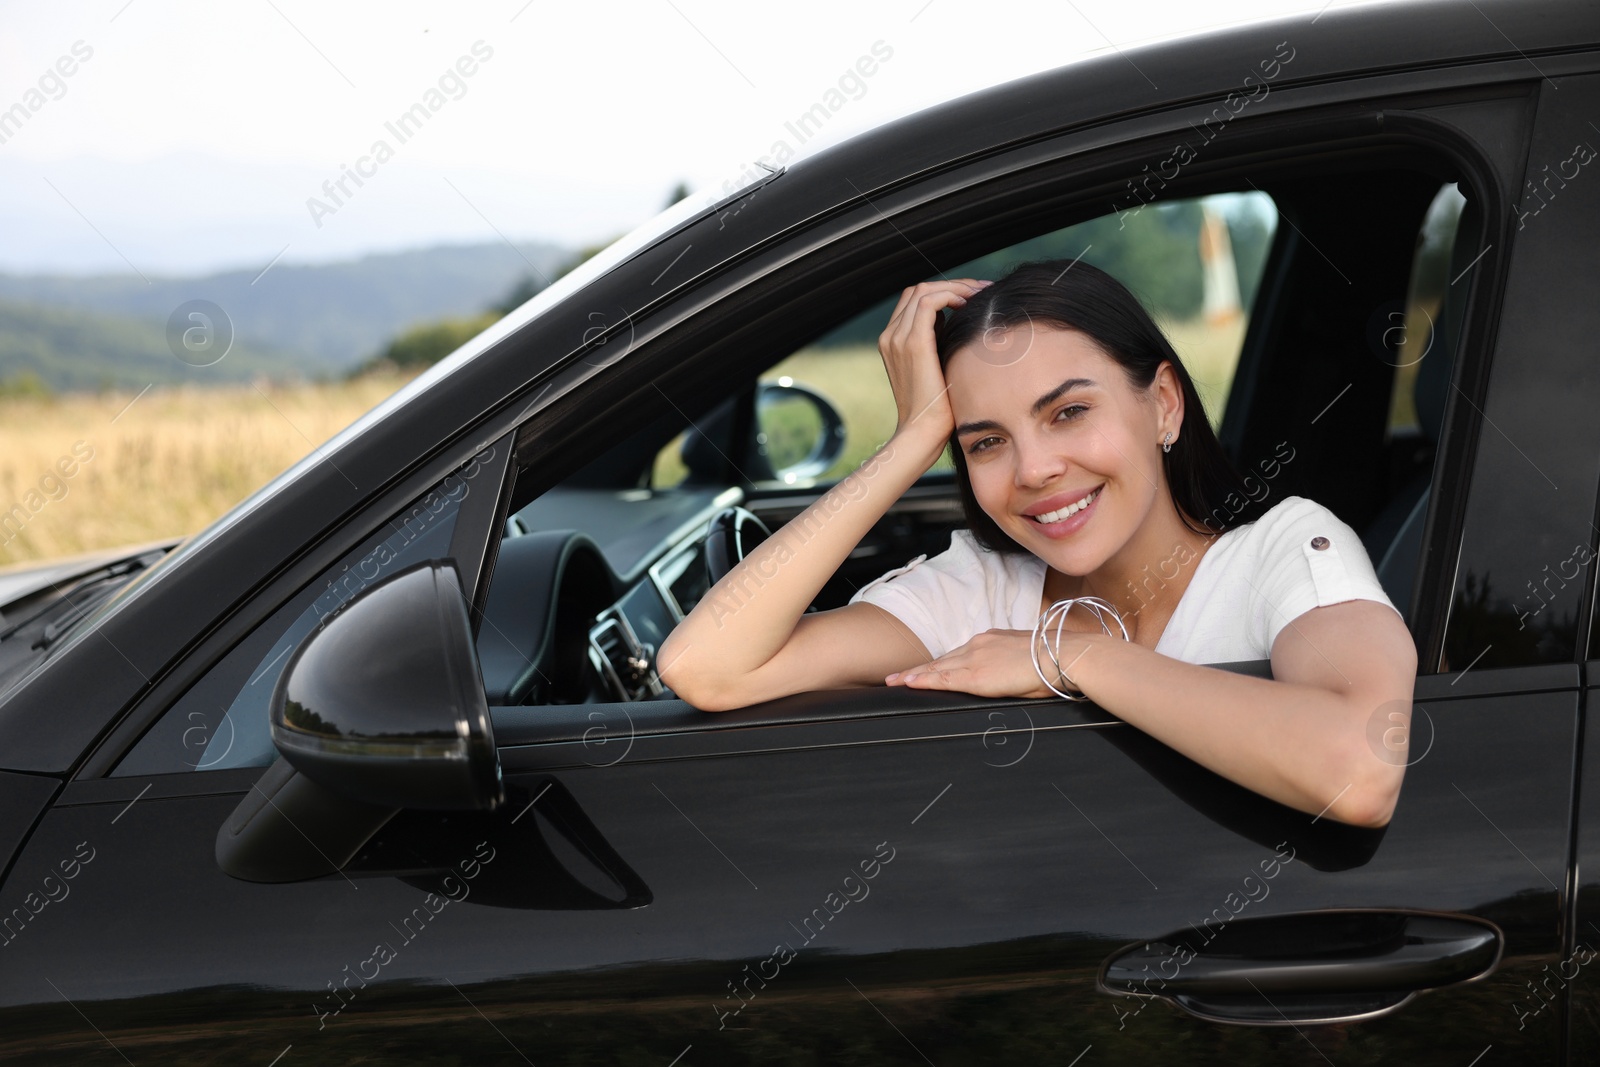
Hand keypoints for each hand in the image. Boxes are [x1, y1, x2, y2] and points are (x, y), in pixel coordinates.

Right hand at [878, 279, 990, 446]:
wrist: (923, 433)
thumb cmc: (938, 408)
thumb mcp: (938, 369)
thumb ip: (940, 345)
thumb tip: (960, 323)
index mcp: (893, 342)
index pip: (915, 301)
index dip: (945, 292)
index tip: (973, 297)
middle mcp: (890, 336)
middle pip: (918, 290)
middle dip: (953, 285)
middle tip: (982, 290)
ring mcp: (897, 338)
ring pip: (923, 290)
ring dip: (955, 287)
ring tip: (980, 294)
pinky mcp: (912, 343)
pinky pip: (929, 302)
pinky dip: (951, 295)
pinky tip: (969, 305)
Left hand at [885, 627, 1101, 698]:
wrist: (1065, 655)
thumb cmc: (1055, 661)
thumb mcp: (1026, 659)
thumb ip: (1010, 663)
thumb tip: (1009, 673)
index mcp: (991, 640)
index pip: (958, 653)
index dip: (938, 663)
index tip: (923, 668)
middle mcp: (979, 644)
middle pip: (942, 660)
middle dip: (919, 669)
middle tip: (896, 677)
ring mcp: (976, 658)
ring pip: (937, 668)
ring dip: (914, 676)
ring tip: (894, 682)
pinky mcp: (977, 675)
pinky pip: (943, 678)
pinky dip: (923, 681)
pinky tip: (909, 683)